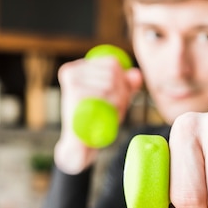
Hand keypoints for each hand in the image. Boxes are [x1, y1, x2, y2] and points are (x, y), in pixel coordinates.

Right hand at [54, 57, 142, 173]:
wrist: (80, 145)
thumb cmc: (97, 121)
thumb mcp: (114, 100)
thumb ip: (126, 85)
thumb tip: (137, 74)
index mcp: (76, 68)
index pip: (111, 62)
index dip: (124, 80)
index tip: (123, 97)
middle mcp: (70, 72)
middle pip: (112, 71)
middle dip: (124, 91)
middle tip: (121, 109)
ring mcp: (71, 83)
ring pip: (110, 82)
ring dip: (120, 100)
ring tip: (115, 114)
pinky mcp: (74, 95)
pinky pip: (104, 93)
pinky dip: (114, 104)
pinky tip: (112, 114)